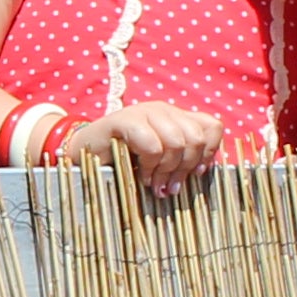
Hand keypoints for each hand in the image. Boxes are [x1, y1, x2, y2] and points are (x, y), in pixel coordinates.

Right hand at [62, 102, 228, 198]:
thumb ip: (181, 159)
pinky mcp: (125, 119)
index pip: (212, 126)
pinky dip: (149, 166)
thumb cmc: (124, 161)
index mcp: (176, 116)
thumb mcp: (160, 160)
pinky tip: (141, 175)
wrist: (84, 154)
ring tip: (154, 184)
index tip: (195, 174)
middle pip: (196, 138)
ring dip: (166, 171)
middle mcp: (164, 109)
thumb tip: (202, 171)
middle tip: (169, 187)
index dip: (209, 153)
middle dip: (185, 169)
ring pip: (177, 142)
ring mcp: (144, 111)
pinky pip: (152, 146)